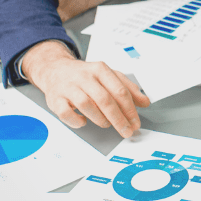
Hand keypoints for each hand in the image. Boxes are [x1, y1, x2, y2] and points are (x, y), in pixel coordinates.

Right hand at [22, 40, 150, 137]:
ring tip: (106, 123)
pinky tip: (84, 121)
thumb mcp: (109, 76)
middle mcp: (84, 77)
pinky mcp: (55, 99)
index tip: (135, 123)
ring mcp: (68, 88)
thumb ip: (128, 88)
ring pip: (86, 105)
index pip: (119, 90)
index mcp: (100, 69)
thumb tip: (145, 102)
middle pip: (105, 100)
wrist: (55, 70)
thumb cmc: (85, 76)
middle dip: (118, 119)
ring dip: (99, 119)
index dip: (129, 109)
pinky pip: (66, 113)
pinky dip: (76, 121)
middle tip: (126, 131)